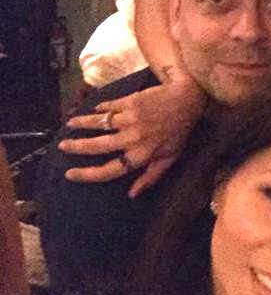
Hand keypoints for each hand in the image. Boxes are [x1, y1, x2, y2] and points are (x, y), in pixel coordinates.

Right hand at [59, 81, 205, 196]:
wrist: (186, 99)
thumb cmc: (179, 131)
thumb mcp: (169, 158)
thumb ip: (151, 177)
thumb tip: (131, 194)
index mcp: (141, 155)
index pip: (109, 170)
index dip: (88, 174)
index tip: (70, 174)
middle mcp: (132, 138)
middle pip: (96, 146)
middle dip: (76, 147)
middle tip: (62, 146)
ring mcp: (129, 119)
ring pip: (97, 123)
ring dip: (81, 124)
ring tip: (70, 124)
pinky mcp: (128, 101)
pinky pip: (107, 107)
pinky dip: (98, 109)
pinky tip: (93, 110)